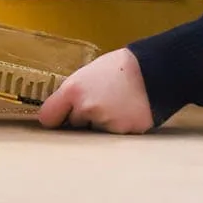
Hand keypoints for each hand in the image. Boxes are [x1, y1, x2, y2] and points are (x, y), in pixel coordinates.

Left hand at [38, 49, 153, 133]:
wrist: (154, 70)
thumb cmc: (120, 67)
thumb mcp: (89, 72)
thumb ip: (74, 92)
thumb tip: (63, 108)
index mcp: (73, 91)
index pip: (48, 117)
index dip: (54, 116)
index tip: (59, 116)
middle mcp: (86, 109)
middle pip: (74, 124)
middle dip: (83, 117)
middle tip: (100, 101)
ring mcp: (104, 123)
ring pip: (94, 131)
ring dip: (101, 123)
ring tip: (117, 104)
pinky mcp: (122, 134)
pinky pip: (113, 135)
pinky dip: (118, 127)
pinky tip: (127, 112)